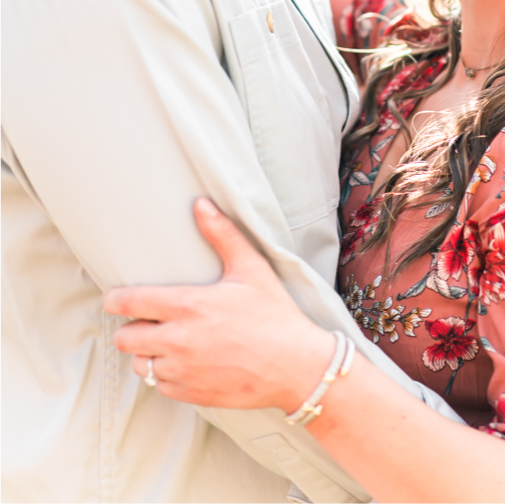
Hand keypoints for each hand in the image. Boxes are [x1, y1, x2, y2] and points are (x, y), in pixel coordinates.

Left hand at [104, 198, 330, 412]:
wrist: (296, 365)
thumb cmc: (276, 315)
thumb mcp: (252, 270)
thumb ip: (223, 235)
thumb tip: (201, 205)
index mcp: (188, 306)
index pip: (127, 303)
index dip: (115, 300)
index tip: (117, 299)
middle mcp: (177, 340)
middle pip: (124, 338)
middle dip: (132, 328)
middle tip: (149, 323)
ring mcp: (182, 371)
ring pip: (139, 364)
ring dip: (148, 354)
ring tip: (169, 344)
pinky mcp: (189, 393)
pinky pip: (160, 385)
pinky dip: (168, 375)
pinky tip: (188, 364)